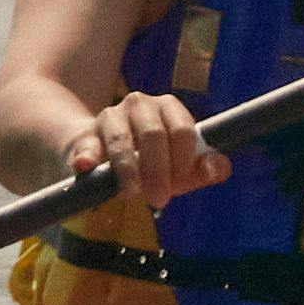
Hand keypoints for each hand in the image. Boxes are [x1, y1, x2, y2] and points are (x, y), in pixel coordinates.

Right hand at [71, 92, 225, 202]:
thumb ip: (203, 169)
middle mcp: (139, 104)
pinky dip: (86, 157)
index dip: (184, 160)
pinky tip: (85, 166)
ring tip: (130, 194)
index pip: (182, 129)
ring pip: (121, 139)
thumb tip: (218, 169)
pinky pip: (86, 146)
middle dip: (158, 170)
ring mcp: (110, 117)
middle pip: (154, 134)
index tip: (180, 184)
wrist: (102, 158)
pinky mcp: (84, 136)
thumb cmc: (149, 162)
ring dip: (128, 169)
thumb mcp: (179, 166)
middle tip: (160, 199)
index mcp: (168, 107)